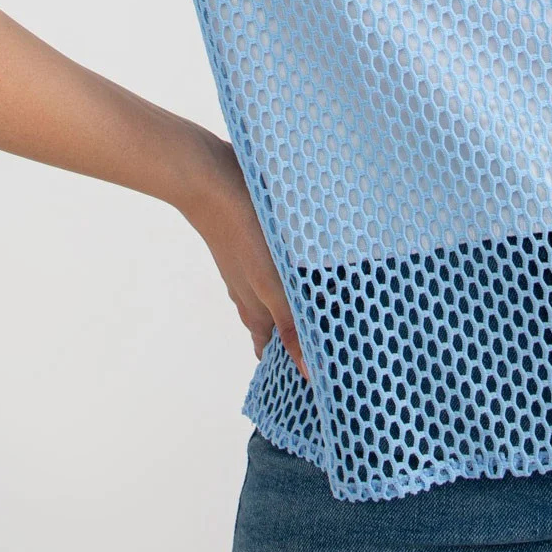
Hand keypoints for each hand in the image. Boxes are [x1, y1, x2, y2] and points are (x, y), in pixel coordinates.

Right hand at [171, 128, 311, 384]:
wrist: (210, 178)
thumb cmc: (241, 232)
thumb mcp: (272, 284)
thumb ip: (291, 325)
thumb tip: (308, 373)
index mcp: (255, 309)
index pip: (272, 350)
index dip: (293, 364)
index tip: (323, 373)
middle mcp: (252, 291)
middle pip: (277, 324)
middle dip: (302, 335)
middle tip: (341, 339)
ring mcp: (252, 264)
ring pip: (279, 294)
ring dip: (301, 302)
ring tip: (336, 304)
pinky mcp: (257, 238)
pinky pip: (280, 264)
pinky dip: (298, 272)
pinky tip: (316, 260)